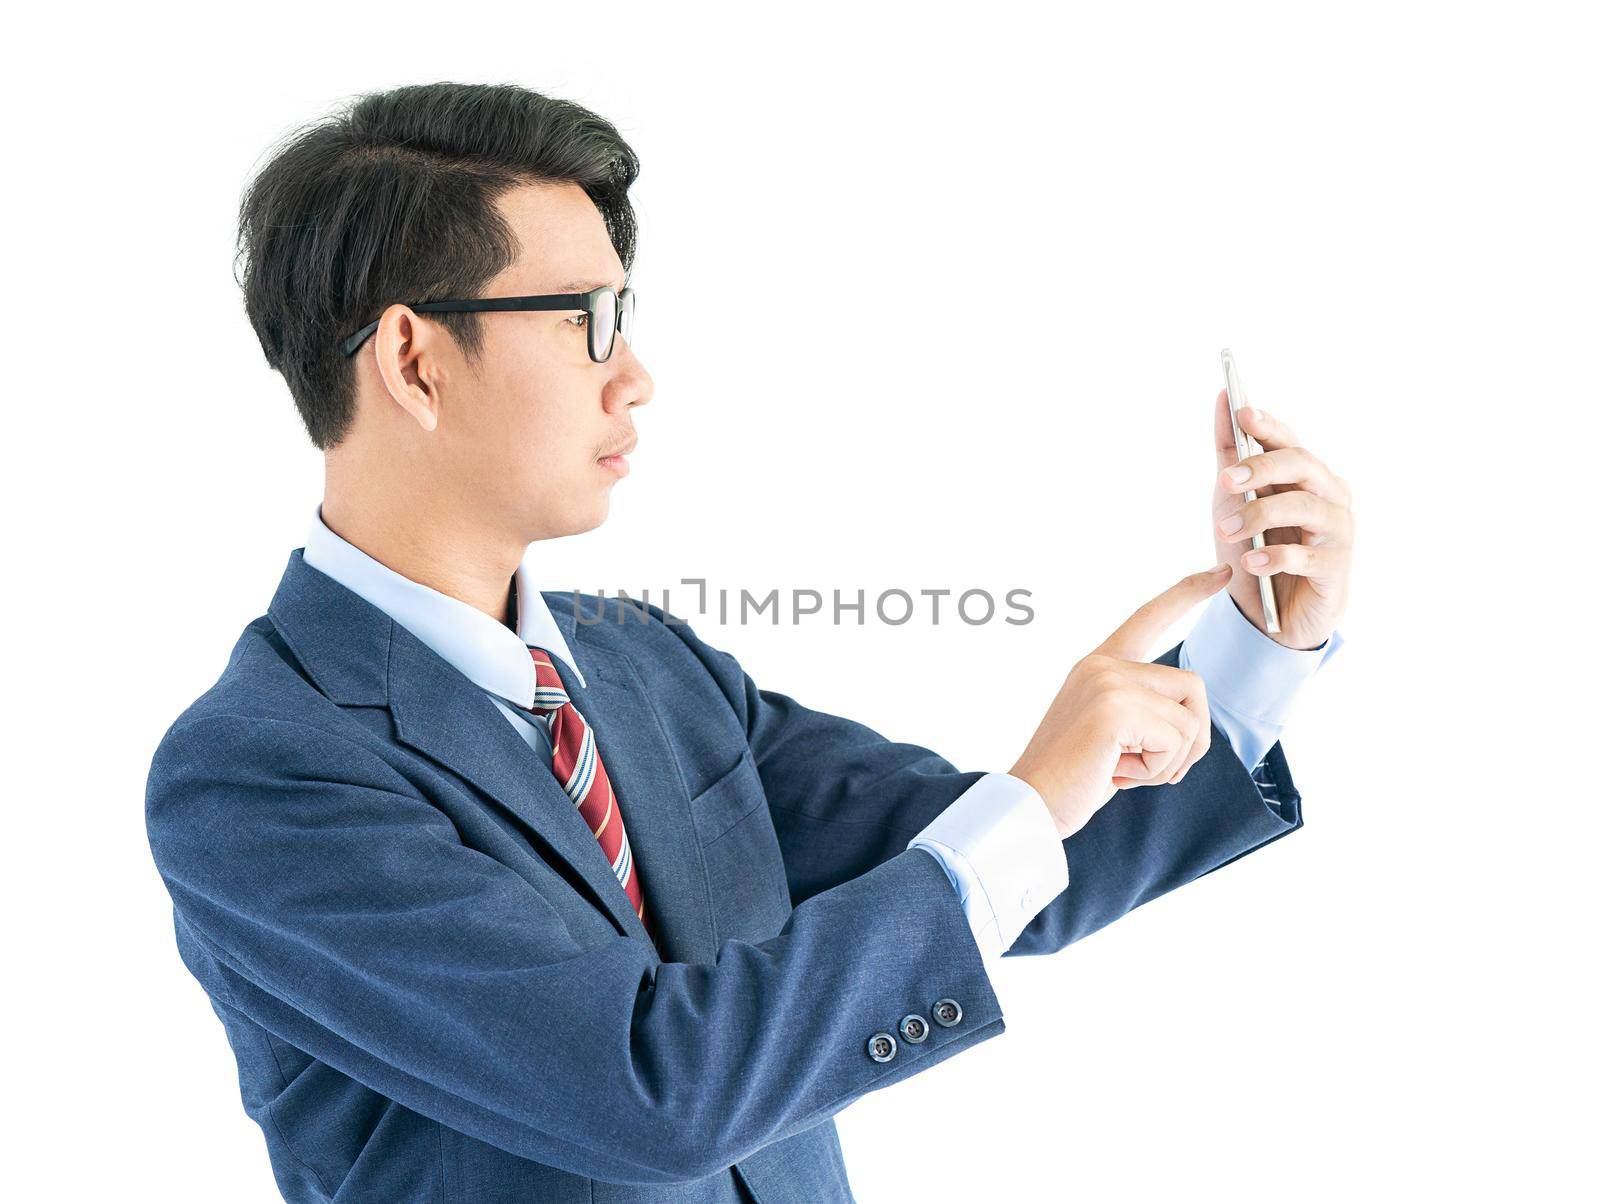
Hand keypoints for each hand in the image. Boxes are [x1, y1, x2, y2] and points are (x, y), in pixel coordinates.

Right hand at [1009, 564, 1231, 840]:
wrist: (1029, 806)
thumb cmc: (1071, 780)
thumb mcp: (1114, 736)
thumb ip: (1145, 712)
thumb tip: (1194, 720)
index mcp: (1098, 665)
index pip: (1148, 618)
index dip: (1186, 593)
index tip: (1219, 573)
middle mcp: (1102, 664)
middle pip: (1192, 687)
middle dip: (1188, 740)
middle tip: (1145, 769)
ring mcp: (1108, 682)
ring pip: (1190, 717)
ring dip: (1170, 760)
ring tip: (1124, 771)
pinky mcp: (1114, 709)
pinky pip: (1176, 741)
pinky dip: (1158, 771)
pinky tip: (1118, 775)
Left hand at [1212, 391, 1354, 649]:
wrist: (1271, 613)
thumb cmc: (1257, 547)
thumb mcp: (1233, 500)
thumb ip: (1231, 452)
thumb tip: (1224, 398)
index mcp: (1306, 476)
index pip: (1289, 442)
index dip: (1268, 427)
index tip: (1242, 413)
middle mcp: (1329, 496)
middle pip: (1303, 466)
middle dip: (1262, 468)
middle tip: (1225, 481)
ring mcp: (1338, 531)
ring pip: (1306, 507)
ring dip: (1260, 515)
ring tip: (1225, 531)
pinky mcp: (1336, 569)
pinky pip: (1309, 556)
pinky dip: (1276, 556)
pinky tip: (1251, 562)